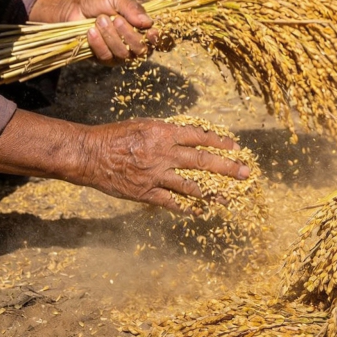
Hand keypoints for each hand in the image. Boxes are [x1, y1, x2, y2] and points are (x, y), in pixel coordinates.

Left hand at [29, 0, 156, 63]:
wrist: (74, 7)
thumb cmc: (99, 0)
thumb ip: (133, 8)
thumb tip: (148, 23)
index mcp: (143, 26)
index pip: (157, 40)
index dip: (157, 39)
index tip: (151, 33)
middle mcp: (135, 42)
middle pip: (141, 49)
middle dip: (128, 34)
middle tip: (115, 19)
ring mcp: (120, 52)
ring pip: (124, 54)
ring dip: (111, 36)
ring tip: (100, 20)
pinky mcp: (104, 59)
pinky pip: (107, 57)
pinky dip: (99, 43)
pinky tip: (91, 31)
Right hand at [78, 119, 249, 209]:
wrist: (90, 154)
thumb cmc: (116, 136)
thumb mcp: (145, 125)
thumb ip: (168, 133)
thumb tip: (190, 137)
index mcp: (165, 133)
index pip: (200, 137)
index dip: (220, 143)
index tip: (237, 148)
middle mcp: (164, 153)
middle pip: (203, 161)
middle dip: (227, 168)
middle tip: (245, 173)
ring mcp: (156, 175)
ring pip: (191, 185)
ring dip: (212, 192)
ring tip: (229, 197)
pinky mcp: (145, 192)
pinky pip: (171, 202)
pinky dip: (186, 207)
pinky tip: (198, 211)